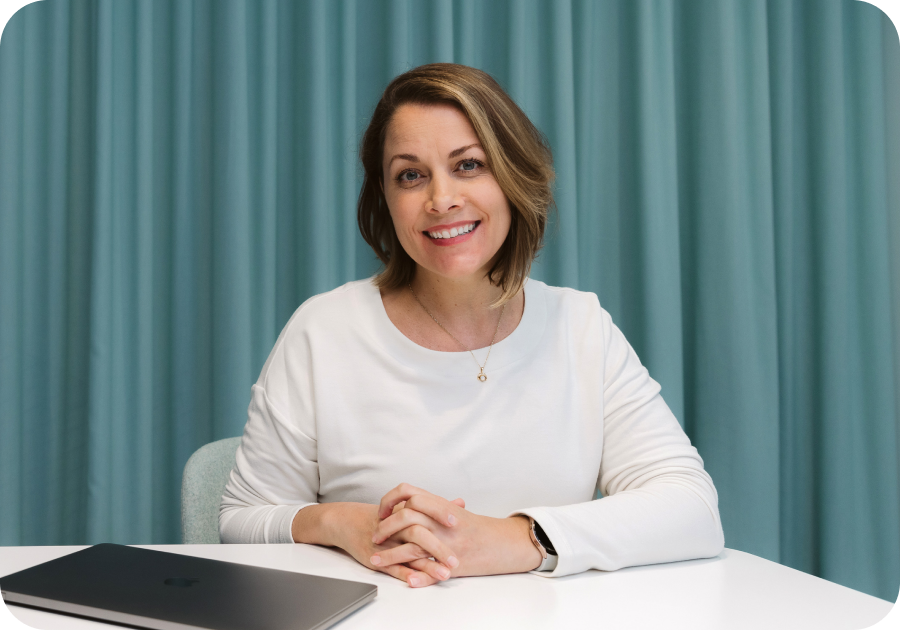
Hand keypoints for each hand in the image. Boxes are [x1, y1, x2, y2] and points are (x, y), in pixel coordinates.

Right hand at [327, 502, 461, 586]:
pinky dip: (405, 575)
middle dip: (438, 548)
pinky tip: (417, 582)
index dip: (440, 514)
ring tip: (445, 575)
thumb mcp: (408, 507)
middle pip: (419, 534)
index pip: (425, 510)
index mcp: (406, 513)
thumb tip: (460, 503)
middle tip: (456, 560)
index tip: (458, 522)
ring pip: (408, 553)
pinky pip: (393, 568)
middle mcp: (397, 527)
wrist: (352, 522)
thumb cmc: (386, 516)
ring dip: (427, 566)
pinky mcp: (378, 558)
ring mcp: (388, 543)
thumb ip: (435, 507)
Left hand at [372, 484, 542, 582]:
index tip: (382, 512)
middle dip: (385, 529)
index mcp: (441, 505)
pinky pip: (432, 570)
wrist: (501, 542)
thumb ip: (429, 505)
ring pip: (413, 546)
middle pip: (405, 517)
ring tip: (375, 560)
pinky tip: (407, 580)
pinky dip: (419, 576)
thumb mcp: (452, 510)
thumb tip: (404, 501)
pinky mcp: (453, 563)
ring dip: (391, 555)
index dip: (390, 500)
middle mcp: (443, 522)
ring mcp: (447, 542)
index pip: (408, 492)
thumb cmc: (475, 527)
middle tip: (375, 537)